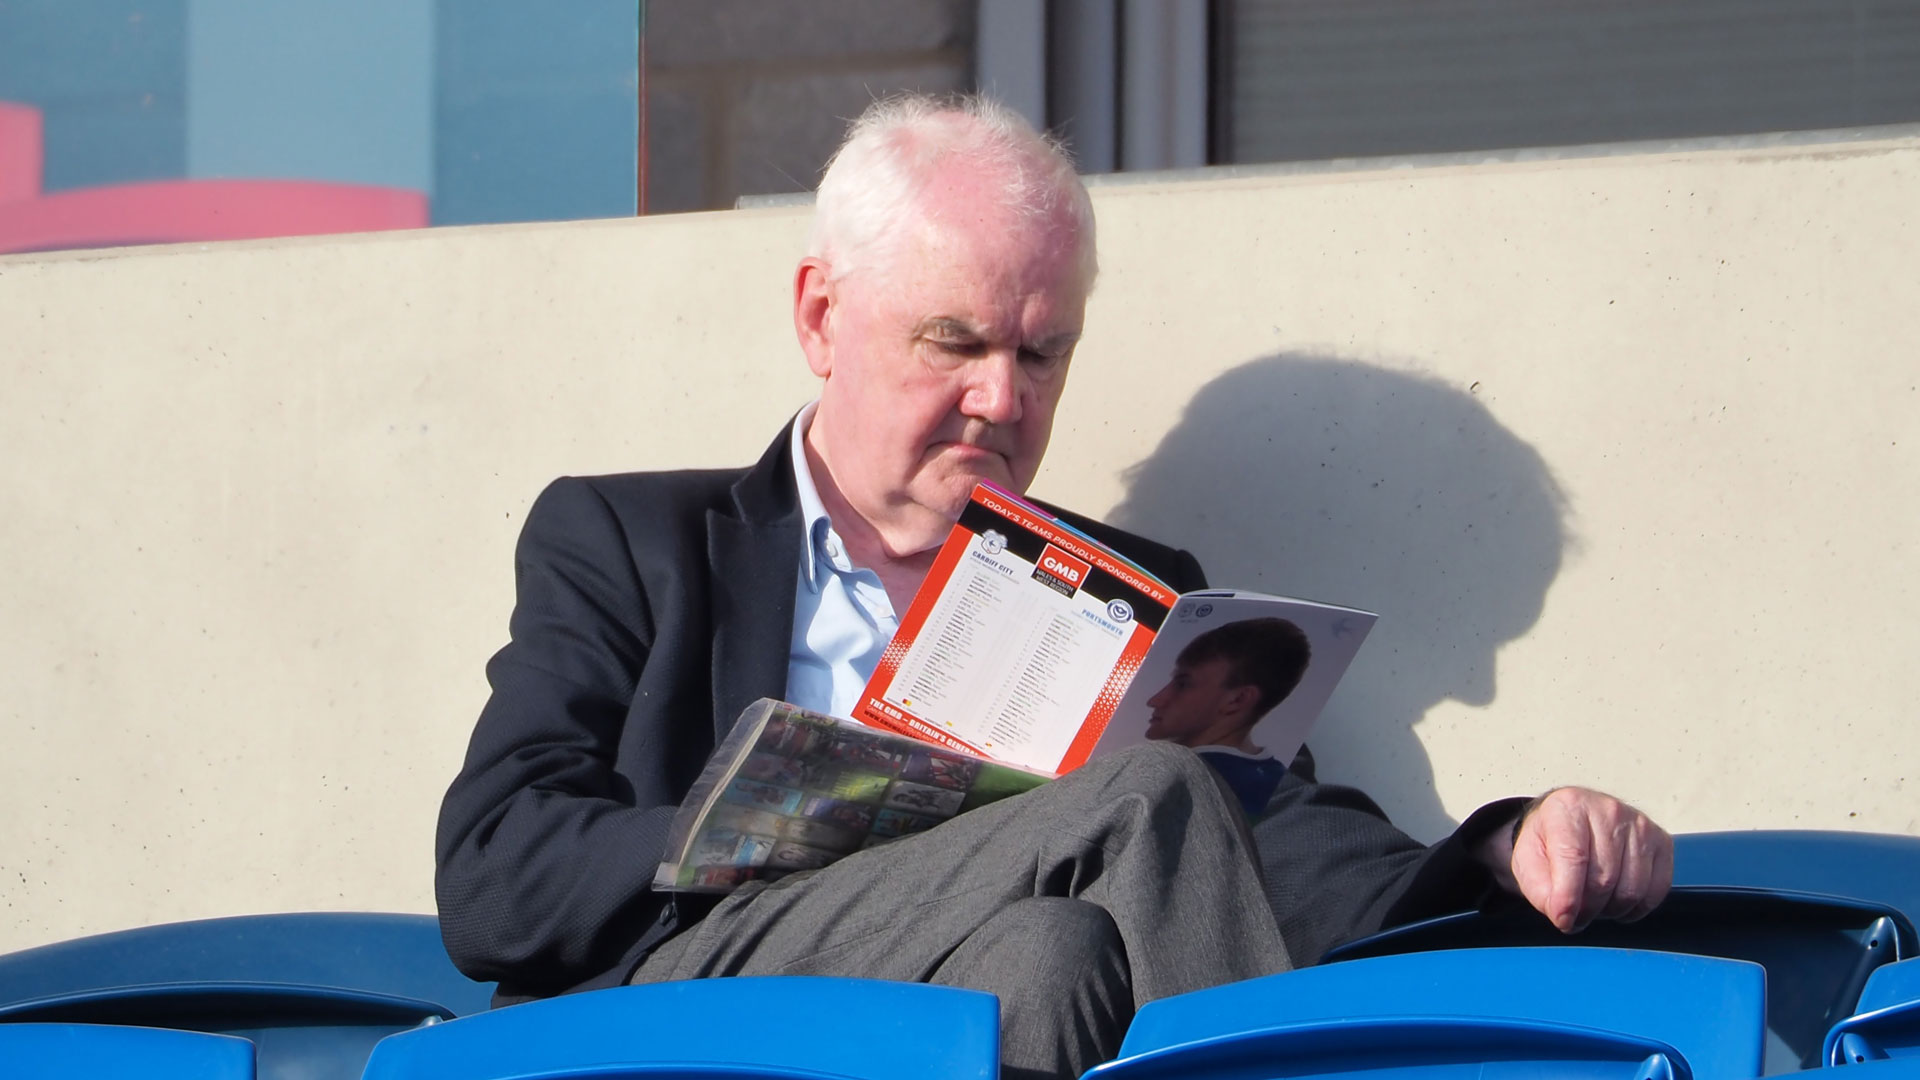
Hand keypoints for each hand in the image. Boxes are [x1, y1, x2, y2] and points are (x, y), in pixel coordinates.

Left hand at [1479, 787, 1672, 932]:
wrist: (1572, 823)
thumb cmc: (1550, 843)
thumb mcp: (1528, 861)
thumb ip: (1540, 889)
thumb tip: (1564, 915)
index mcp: (1568, 807)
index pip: (1574, 858)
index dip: (1568, 897)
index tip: (1563, 920)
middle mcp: (1608, 810)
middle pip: (1604, 879)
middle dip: (1587, 909)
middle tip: (1575, 913)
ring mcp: (1639, 825)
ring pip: (1631, 890)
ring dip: (1610, 910)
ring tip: (1594, 904)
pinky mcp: (1661, 842)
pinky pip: (1655, 891)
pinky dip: (1635, 908)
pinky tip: (1616, 900)